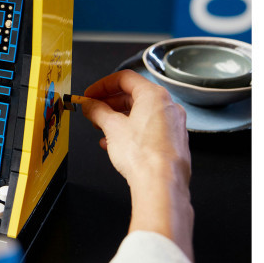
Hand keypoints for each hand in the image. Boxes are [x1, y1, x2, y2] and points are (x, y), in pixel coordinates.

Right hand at [81, 70, 194, 260]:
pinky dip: (131, 131)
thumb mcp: (111, 127)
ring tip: (101, 129)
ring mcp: (174, 125)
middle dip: (109, 103)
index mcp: (154, 95)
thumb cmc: (141, 154)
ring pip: (141, 113)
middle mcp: (168, 107)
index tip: (89, 94)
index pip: (125, 78)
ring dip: (118, 118)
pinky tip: (115, 144)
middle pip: (133, 95)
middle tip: (92, 111)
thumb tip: (89, 105)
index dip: (102, 85)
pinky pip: (149, 129)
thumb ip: (97, 111)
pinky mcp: (174, 142)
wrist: (161, 184)